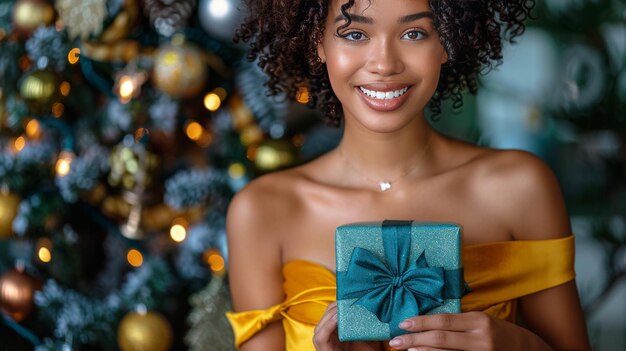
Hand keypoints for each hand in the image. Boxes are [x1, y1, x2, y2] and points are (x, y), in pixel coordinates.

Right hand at [314, 302, 381, 350]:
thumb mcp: (367, 334)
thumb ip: (365, 322)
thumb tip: (371, 303)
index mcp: (335, 331)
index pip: (331, 313)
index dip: (338, 304)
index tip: (349, 297)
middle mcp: (327, 336)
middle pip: (325, 317)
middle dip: (334, 307)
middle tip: (347, 301)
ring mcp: (323, 343)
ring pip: (320, 326)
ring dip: (330, 315)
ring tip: (341, 309)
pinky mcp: (323, 349)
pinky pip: (320, 337)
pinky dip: (327, 326)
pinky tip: (336, 319)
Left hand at [387, 312, 552, 350]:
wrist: (528, 350)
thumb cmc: (499, 332)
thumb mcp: (481, 321)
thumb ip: (458, 321)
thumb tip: (426, 322)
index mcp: (479, 321)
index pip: (444, 321)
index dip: (421, 322)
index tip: (402, 323)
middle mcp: (480, 339)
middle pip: (441, 338)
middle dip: (414, 339)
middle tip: (394, 341)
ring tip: (405, 350)